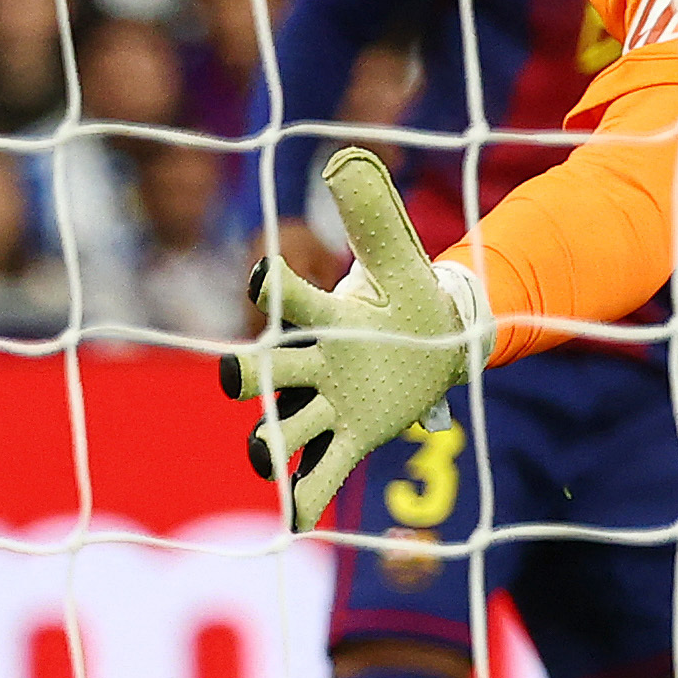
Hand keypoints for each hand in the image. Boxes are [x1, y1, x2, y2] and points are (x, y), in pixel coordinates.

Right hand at [242, 147, 483, 532]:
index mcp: (328, 317)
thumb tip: (348, 159)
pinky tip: (297, 519)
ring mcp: (330, 403)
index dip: (277, 290)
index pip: (294, 302)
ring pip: (283, 425)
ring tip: (266, 455)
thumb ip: (374, 215)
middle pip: (268, 372)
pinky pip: (322, 470)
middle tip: (241, 375)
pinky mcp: (351, 436)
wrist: (436, 337)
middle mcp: (317, 363)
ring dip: (270, 441)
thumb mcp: (400, 257)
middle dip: (248, 375)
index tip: (266, 276)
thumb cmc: (410, 294)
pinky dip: (306, 494)